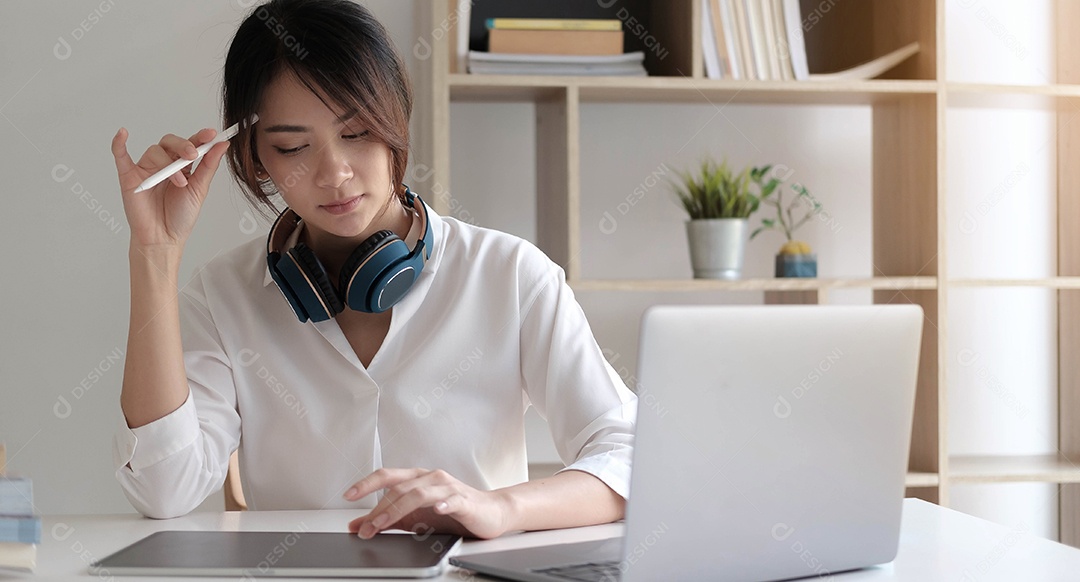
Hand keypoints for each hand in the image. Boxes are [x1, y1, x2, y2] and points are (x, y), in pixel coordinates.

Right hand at [111, 126, 230, 249]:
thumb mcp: (199, 189)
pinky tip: (123, 134)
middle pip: (170, 142)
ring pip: (155, 151)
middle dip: (183, 145)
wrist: (164, 238)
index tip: (212, 134)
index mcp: (182, 165)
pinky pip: (120, 156)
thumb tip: (222, 144)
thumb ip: (209, 166)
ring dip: (168, 163)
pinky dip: (119, 144)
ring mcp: (146, 169)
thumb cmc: (180, 216)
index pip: (190, 144)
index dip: (200, 137)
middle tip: (193, 155)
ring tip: (179, 183)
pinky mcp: (129, 177)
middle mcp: (163, 164)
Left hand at [344, 468, 512, 539]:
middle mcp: (431, 478)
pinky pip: (451, 500)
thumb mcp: (415, 517)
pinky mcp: (464, 500)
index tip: (348, 495)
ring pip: (418, 493)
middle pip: (399, 489)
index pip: (388, 476)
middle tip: (365, 529)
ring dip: (397, 509)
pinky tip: (435, 510)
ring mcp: (448, 488)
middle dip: (379, 510)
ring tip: (383, 524)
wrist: (492, 513)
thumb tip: (358, 525)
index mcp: (418, 479)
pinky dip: (442, 504)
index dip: (367, 483)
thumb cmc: (454, 512)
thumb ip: (388, 519)